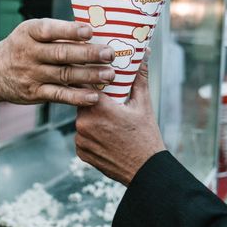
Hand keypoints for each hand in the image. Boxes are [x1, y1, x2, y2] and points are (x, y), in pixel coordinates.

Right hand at [0, 19, 114, 105]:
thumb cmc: (21, 48)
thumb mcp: (30, 32)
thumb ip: (56, 31)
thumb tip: (93, 31)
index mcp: (29, 32)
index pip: (50, 30)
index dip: (70, 30)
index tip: (90, 31)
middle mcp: (29, 53)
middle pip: (62, 53)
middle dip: (88, 54)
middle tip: (109, 54)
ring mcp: (31, 74)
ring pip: (64, 75)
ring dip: (89, 75)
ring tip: (109, 75)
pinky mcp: (34, 93)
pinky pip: (58, 95)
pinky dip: (76, 97)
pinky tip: (93, 96)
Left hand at [75, 58, 165, 185]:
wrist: (145, 171)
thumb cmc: (146, 137)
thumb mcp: (144, 104)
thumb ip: (139, 77)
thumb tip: (144, 55)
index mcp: (99, 108)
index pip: (84, 83)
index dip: (89, 77)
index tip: (94, 74)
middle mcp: (85, 123)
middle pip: (83, 101)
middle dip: (93, 98)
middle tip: (107, 98)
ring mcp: (81, 139)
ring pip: (82, 118)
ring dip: (91, 116)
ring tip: (109, 120)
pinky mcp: (81, 152)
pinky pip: (82, 135)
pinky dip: (91, 134)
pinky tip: (105, 135)